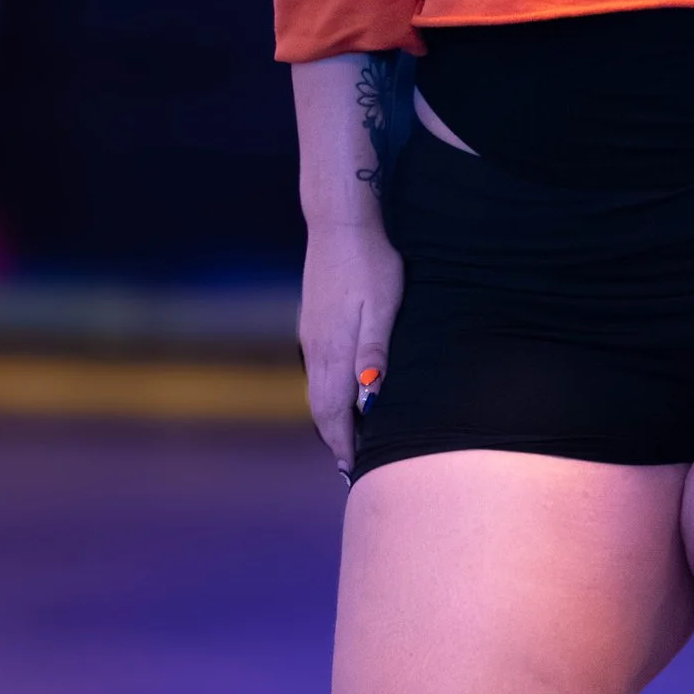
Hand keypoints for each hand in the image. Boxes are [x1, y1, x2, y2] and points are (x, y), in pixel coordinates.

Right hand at [300, 220, 405, 477]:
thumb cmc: (371, 265)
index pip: (334, 412)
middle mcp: (315, 349)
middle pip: (320, 406)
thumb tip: (369, 400)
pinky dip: (327, 392)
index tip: (353, 468)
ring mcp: (310, 335)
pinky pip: (317, 370)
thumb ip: (374, 354)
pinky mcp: (312, 322)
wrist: (339, 225)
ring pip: (316, 388)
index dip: (343, 443)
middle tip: (350, 463)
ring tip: (348, 437)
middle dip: (335, 437)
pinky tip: (342, 393)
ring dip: (330, 416)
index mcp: (332, 351)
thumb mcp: (383, 309)